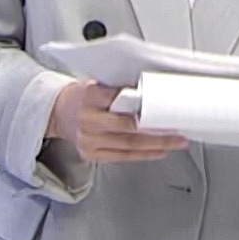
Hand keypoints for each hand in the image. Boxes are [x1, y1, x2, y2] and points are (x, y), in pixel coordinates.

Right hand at [48, 81, 186, 161]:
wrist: (60, 112)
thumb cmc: (85, 97)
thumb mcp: (99, 83)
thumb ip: (121, 88)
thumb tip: (153, 92)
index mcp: (90, 94)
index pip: (122, 100)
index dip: (144, 106)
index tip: (165, 109)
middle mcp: (88, 118)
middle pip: (128, 127)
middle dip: (157, 131)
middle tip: (178, 129)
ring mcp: (88, 139)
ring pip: (129, 144)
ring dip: (156, 144)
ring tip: (176, 142)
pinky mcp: (91, 154)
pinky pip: (123, 156)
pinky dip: (144, 154)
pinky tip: (159, 151)